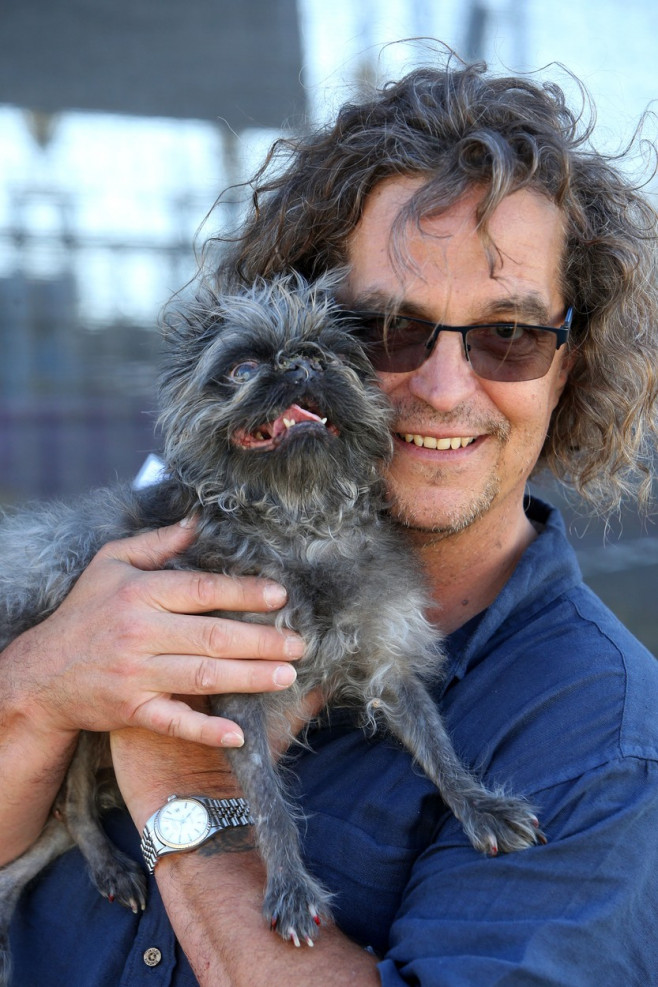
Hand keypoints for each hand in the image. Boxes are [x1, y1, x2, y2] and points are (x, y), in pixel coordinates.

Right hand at [6, 521, 303, 747]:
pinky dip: (205, 730)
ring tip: (287, 675)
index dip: (245, 593)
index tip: (281, 597)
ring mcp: (135, 674)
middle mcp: (140, 633)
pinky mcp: (131, 710)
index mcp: (140, 593)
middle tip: (299, 644)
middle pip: (212, 636)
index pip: (202, 590)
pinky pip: (173, 722)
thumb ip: (156, 544)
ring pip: (203, 676)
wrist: (41, 674)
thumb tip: (198, 522)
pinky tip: (238, 734)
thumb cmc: (85, 612)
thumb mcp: (111, 564)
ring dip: (249, 677)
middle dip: (262, 640)